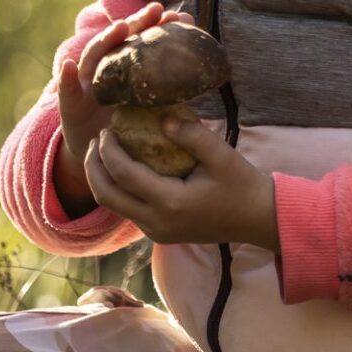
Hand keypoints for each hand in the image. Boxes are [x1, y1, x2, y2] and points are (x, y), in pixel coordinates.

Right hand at [55, 2, 190, 208]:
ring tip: (119, 28)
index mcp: (125, 69)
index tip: (178, 15)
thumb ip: (168, 90)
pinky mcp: (69, 105)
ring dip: (106, 40)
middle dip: (136, 23)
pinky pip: (67, 90)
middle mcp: (105, 70)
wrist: (100, 158)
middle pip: (119, 41)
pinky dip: (67, 78)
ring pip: (94, 56)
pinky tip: (69, 66)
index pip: (142, 42)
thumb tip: (204, 71)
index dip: (158, 27)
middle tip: (155, 9)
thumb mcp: (150, 110)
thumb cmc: (129, 130)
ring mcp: (86, 84)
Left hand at [83, 118, 279, 249]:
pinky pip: (127, 210)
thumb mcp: (222, 156)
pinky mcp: (160, 233)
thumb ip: (192, 135)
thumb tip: (162, 117)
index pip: (124, 175)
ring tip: (102, 152)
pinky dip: (118, 188)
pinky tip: (123, 167)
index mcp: (170, 203)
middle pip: (106, 196)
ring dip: (102, 179)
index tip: (105, 129)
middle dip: (94, 167)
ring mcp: (157, 232)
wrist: (258, 219)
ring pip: (113, 206)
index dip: (108, 151)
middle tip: (95, 141)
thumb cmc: (243, 185)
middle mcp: (157, 223)